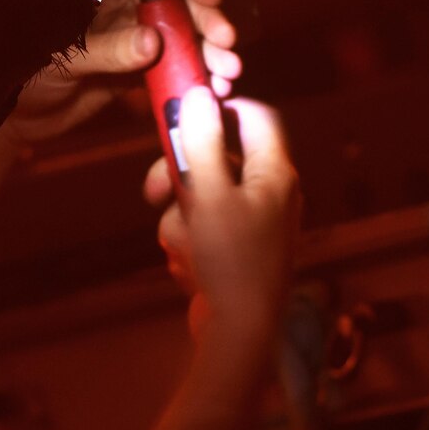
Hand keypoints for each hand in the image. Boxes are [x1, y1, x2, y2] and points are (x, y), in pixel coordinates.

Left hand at [3, 0, 241, 143]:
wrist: (14, 119)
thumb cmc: (24, 74)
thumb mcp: (62, 58)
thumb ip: (108, 49)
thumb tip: (153, 42)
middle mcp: (120, 7)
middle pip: (174, 4)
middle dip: (205, 23)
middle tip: (228, 47)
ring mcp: (131, 39)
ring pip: (179, 38)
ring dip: (207, 53)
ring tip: (228, 74)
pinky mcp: (136, 71)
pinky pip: (172, 69)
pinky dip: (193, 77)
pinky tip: (213, 89)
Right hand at [144, 88, 299, 338]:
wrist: (241, 335)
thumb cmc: (231, 260)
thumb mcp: (208, 194)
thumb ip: (201, 142)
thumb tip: (198, 94)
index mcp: (273, 173)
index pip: (254, 115)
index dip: (220, 107)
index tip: (183, 111)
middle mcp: (268, 193)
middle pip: (216, 158)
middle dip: (180, 176)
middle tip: (155, 190)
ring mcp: (252, 224)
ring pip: (200, 197)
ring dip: (180, 217)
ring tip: (182, 246)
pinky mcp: (235, 250)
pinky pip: (202, 228)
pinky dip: (189, 241)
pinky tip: (189, 266)